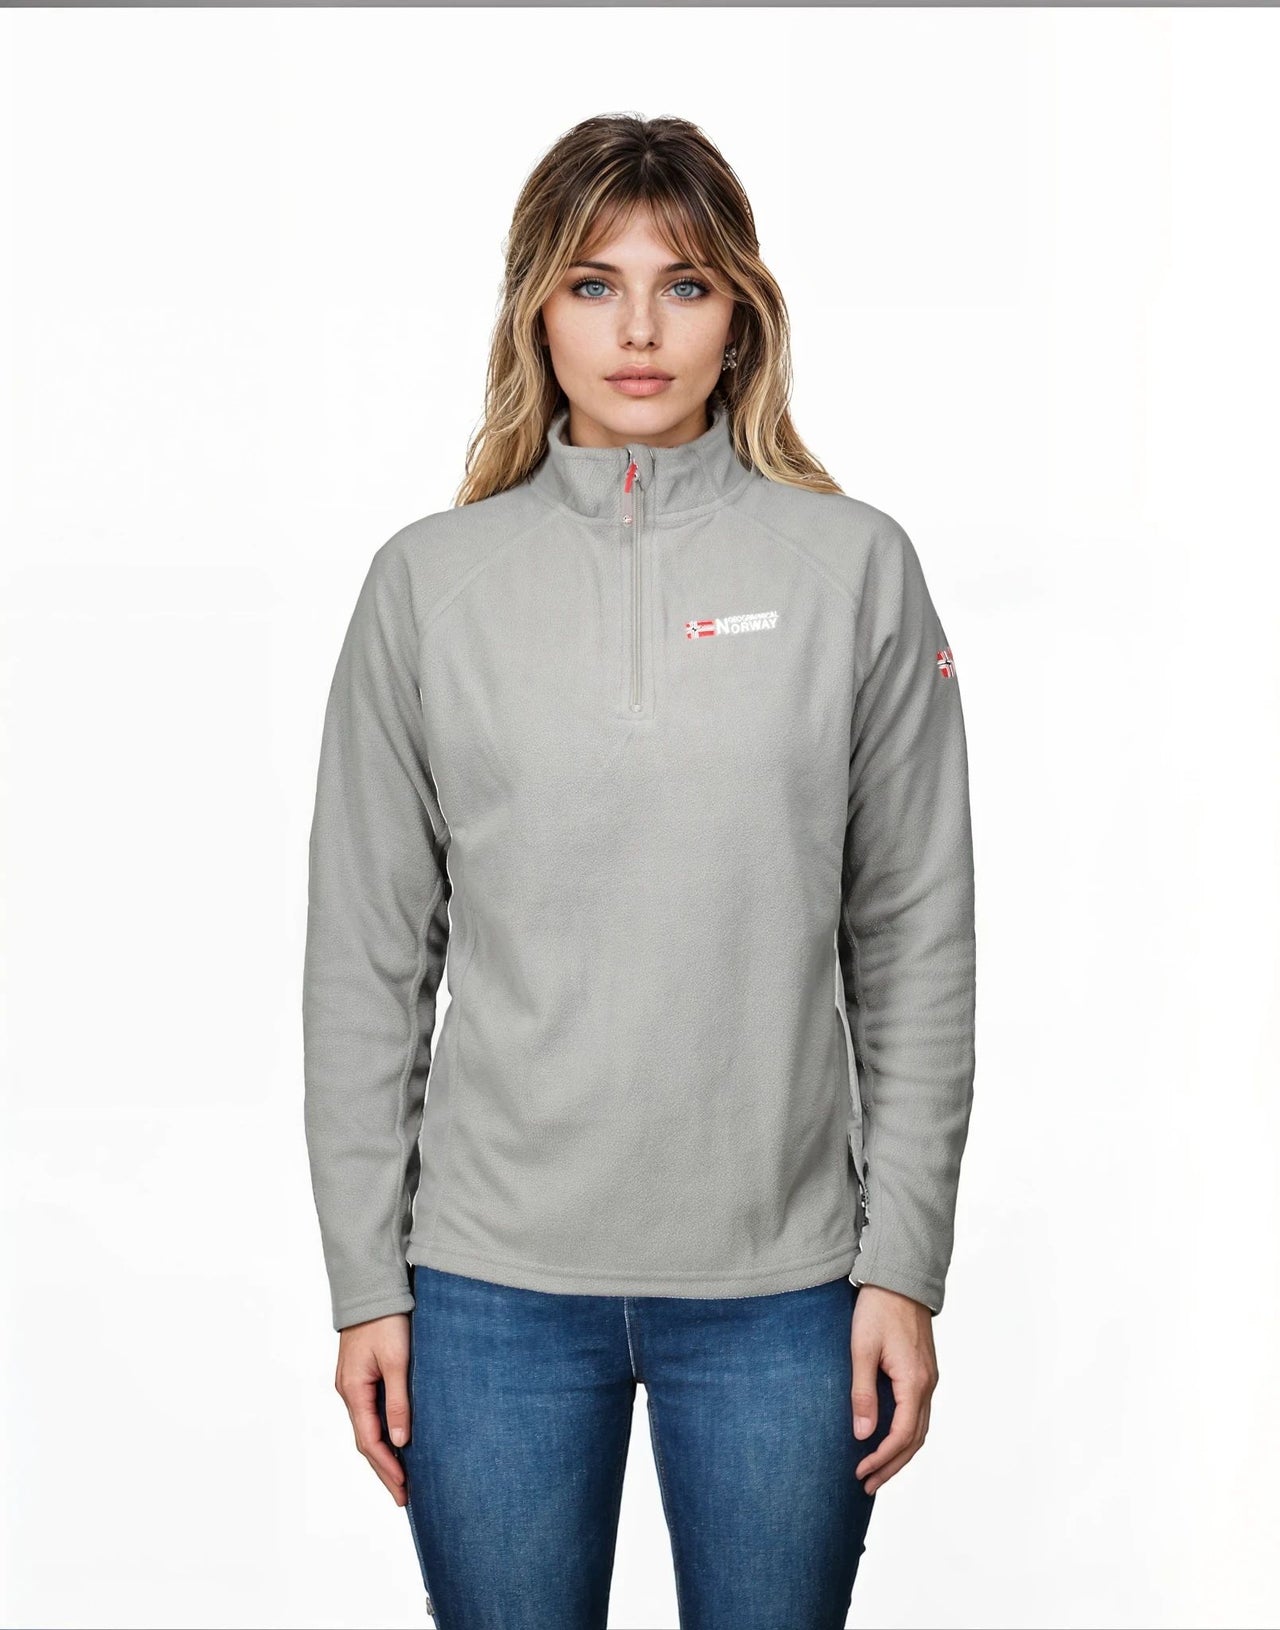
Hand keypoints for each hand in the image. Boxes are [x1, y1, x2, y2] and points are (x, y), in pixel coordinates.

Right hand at [334, 1313, 411, 1504]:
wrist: (373, 1288)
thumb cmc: (386, 1320)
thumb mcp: (396, 1361)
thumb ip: (398, 1400)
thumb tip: (401, 1441)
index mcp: (353, 1391)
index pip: (369, 1441)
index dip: (387, 1468)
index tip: (405, 1490)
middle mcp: (349, 1391)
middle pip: (366, 1441)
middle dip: (384, 1470)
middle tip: (404, 1497)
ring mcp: (353, 1384)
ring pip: (368, 1428)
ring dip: (384, 1454)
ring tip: (402, 1478)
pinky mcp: (362, 1375)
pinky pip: (371, 1412)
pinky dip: (383, 1432)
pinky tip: (397, 1440)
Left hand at [849, 1284, 937, 1494]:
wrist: (899, 1278)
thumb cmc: (877, 1309)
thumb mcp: (861, 1349)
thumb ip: (862, 1392)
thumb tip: (863, 1435)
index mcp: (914, 1382)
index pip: (902, 1435)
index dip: (881, 1458)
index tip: (859, 1472)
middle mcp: (927, 1384)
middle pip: (915, 1440)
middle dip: (891, 1465)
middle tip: (866, 1485)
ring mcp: (928, 1378)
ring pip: (920, 1429)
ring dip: (899, 1453)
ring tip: (876, 1471)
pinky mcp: (923, 1371)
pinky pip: (918, 1413)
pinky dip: (905, 1434)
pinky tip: (887, 1439)